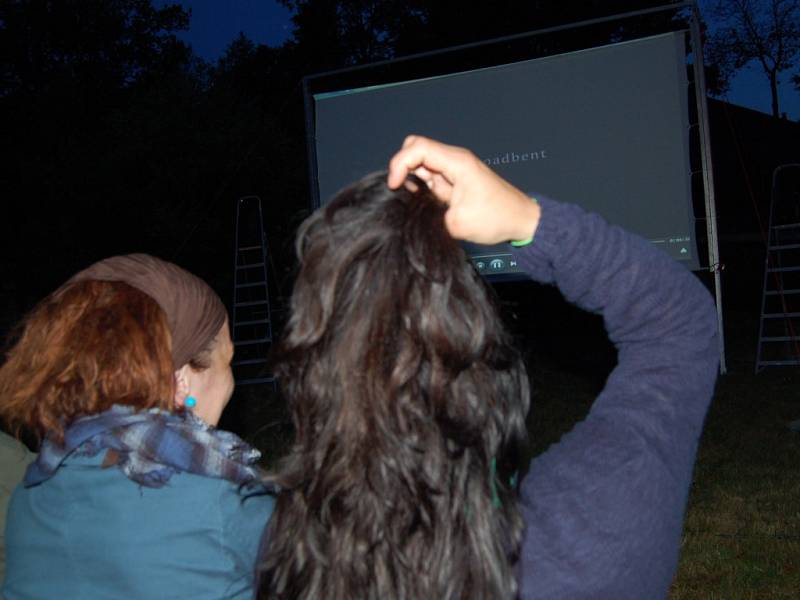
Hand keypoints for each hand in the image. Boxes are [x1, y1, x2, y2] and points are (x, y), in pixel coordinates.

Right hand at [387, 135, 539, 244]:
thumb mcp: (456, 223)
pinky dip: (422, 185)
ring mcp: (455, 168)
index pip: (417, 148)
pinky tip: (426, 201)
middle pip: (416, 147)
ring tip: (418, 200)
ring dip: (413, 178)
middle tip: (403, 190)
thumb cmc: (497, 218)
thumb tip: (413, 211)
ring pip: (421, 161)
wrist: (520, 220)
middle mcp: (455, 159)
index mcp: (457, 162)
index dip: (399, 164)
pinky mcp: (455, 179)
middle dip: (403, 166)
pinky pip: (431, 175)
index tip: (394, 186)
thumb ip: (430, 213)